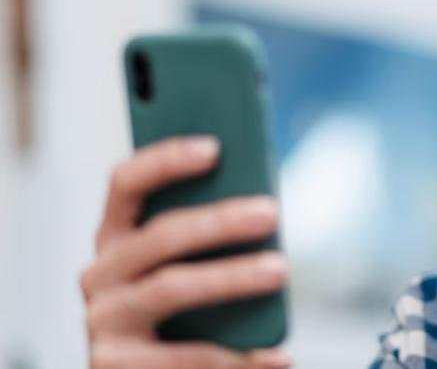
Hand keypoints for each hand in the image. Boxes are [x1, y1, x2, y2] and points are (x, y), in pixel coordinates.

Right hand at [80, 136, 291, 368]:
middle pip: (160, 236)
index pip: (126, 184)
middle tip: (271, 212)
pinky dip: (240, 358)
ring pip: (169, 288)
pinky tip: (281, 356)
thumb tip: (263, 203)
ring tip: (280, 270)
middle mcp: (99, 276)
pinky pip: (187, 358)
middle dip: (218, 221)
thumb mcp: (189, 267)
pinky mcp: (114, 368)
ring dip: (230, 277)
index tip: (215, 147)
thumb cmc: (186, 315)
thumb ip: (211, 235)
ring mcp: (103, 324)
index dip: (166, 161)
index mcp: (116, 238)